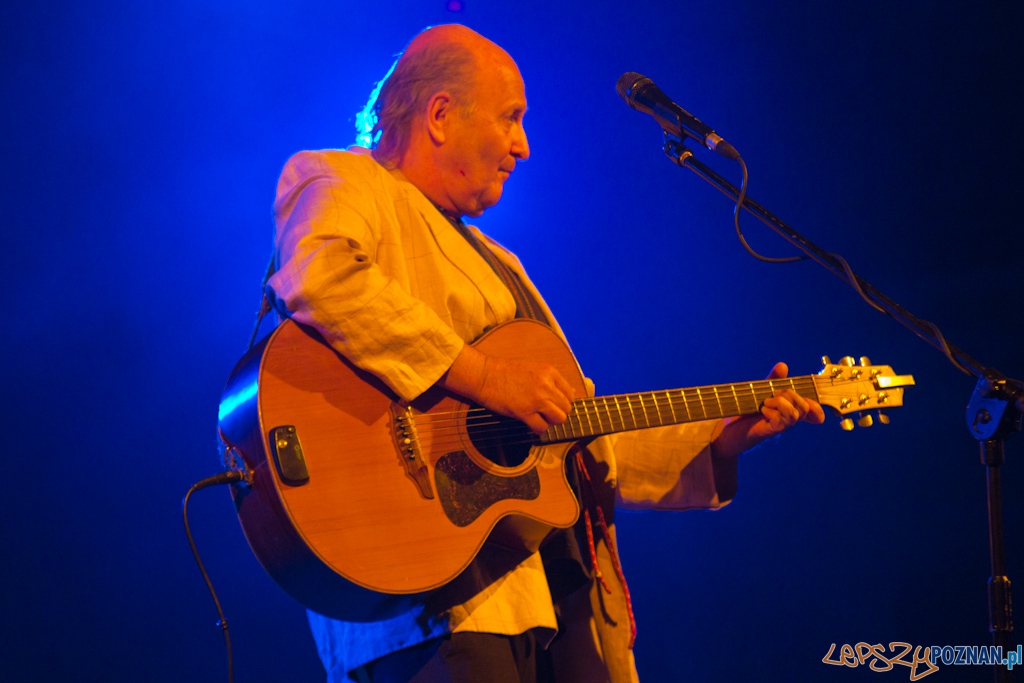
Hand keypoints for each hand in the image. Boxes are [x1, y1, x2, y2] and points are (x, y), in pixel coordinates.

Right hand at [440, 343, 574, 433]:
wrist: (484, 375)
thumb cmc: (503, 371)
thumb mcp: (532, 368)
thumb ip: (550, 380)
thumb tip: (570, 393)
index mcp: (549, 372)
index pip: (570, 394)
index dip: (562, 402)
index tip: (554, 405)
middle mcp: (546, 385)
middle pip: (566, 408)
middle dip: (557, 413)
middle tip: (545, 413)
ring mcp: (537, 399)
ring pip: (558, 419)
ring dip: (549, 421)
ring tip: (538, 418)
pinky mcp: (525, 412)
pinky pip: (542, 428)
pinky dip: (537, 429)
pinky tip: (530, 423)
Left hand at [712, 362, 824, 458]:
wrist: (722, 431)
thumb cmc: (741, 412)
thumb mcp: (758, 391)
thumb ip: (772, 380)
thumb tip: (783, 365)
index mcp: (786, 410)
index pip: (810, 409)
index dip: (817, 407)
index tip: (813, 403)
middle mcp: (786, 420)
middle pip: (805, 407)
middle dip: (791, 394)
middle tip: (771, 396)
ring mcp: (778, 427)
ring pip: (795, 414)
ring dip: (781, 402)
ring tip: (765, 403)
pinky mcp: (768, 432)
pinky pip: (782, 422)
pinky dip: (772, 411)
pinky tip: (762, 410)